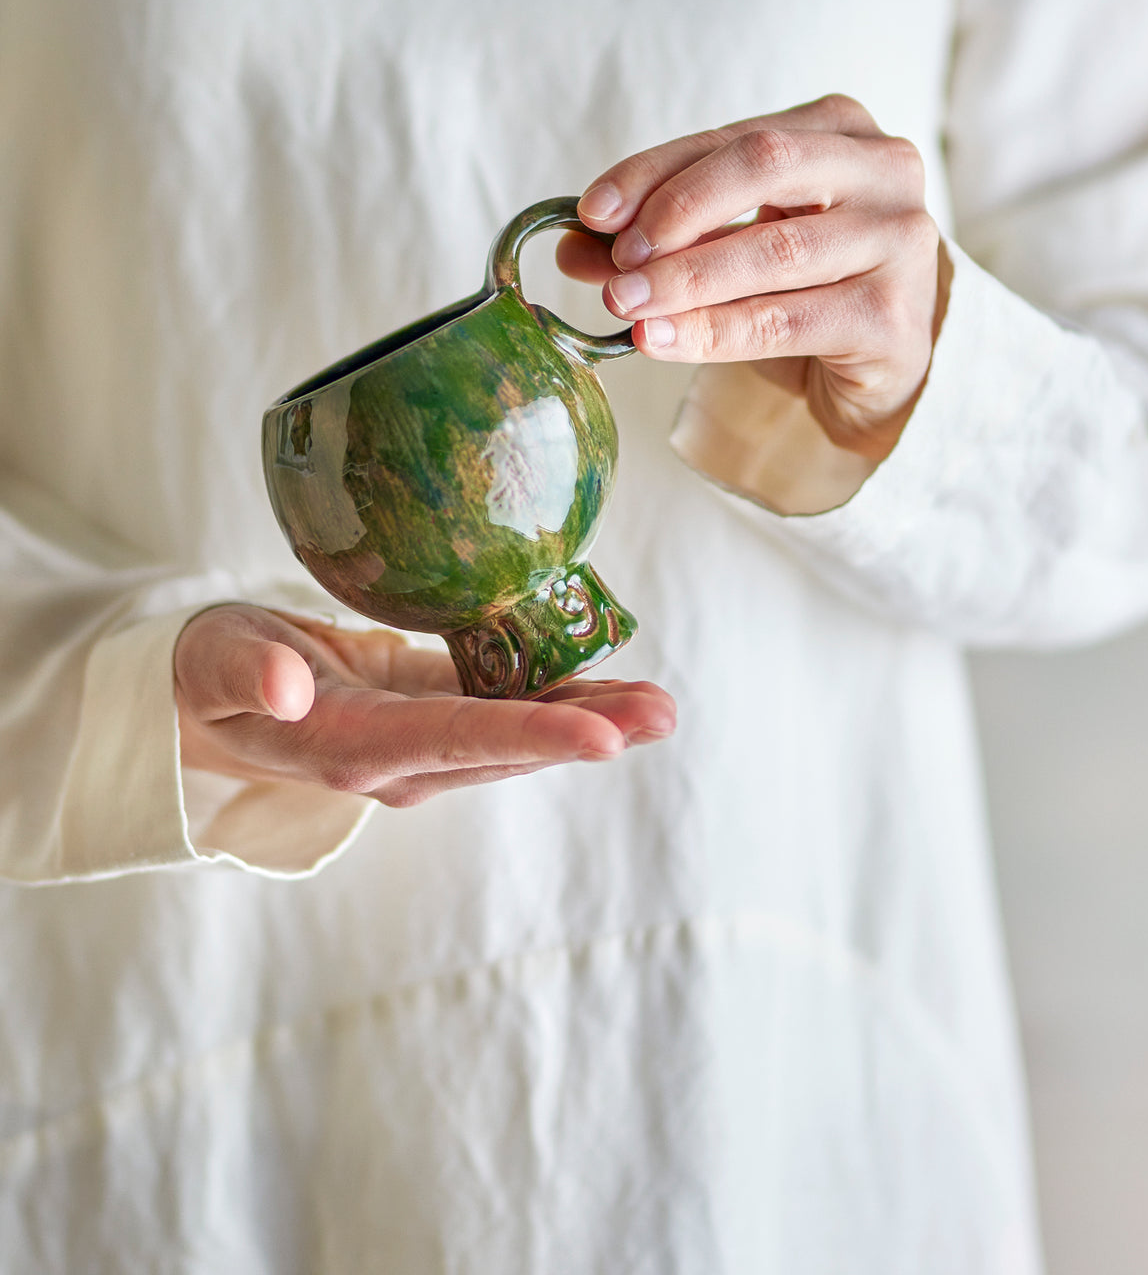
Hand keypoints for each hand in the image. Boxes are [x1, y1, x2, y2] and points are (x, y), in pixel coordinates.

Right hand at [175, 604, 674, 808]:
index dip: (531, 737)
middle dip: (588, 731)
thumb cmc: (207, 674)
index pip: (454, 742)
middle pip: (507, 749)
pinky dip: (557, 696)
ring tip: (656, 703)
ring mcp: (421, 744)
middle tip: (662, 712)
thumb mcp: (211, 663)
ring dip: (589, 717)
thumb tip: (290, 688)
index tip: (602, 737)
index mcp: (350, 748)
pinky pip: (503, 709)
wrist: (212, 698)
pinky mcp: (432, 715)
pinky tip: (605, 679)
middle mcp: (400, 760)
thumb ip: (247, 675)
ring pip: (517, 735)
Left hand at [559, 94, 947, 461]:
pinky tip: (660, 339)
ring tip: (625, 303)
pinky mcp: (894, 316)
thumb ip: (660, 239)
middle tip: (618, 259)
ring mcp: (900, 240)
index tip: (591, 210)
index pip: (732, 138)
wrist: (880, 368)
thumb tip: (573, 244)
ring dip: (686, 279)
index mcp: (838, 128)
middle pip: (764, 165)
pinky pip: (786, 320)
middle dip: (676, 211)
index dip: (654, 170)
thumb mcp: (729, 249)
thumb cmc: (805, 290)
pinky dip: (714, 331)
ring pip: (774, 250)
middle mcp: (883, 168)